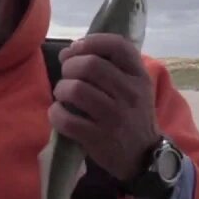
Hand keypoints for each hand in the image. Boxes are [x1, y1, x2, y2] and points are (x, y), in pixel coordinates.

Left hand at [47, 33, 160, 182]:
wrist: (142, 156)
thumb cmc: (132, 114)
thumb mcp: (136, 86)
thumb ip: (113, 65)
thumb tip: (72, 50)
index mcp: (139, 76)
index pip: (117, 45)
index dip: (90, 42)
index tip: (75, 50)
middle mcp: (130, 94)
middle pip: (90, 65)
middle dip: (69, 66)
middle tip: (66, 75)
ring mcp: (115, 117)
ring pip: (76, 90)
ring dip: (61, 89)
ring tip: (62, 95)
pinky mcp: (99, 139)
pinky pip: (67, 120)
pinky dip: (56, 114)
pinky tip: (59, 114)